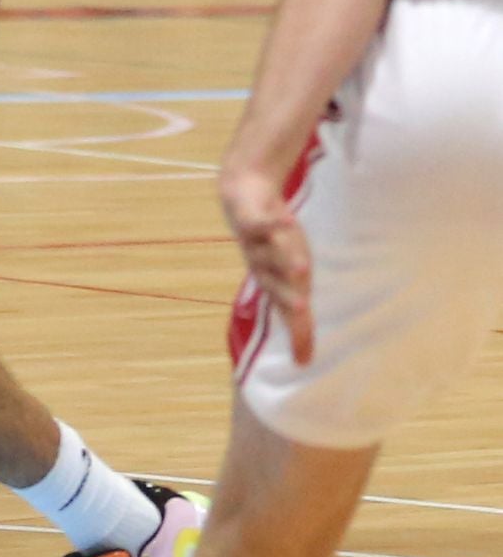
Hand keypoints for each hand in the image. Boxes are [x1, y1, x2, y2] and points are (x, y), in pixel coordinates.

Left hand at [220, 165, 313, 364]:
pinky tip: (287, 220)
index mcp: (277, 282)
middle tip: (301, 310)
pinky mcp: (249, 218)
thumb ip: (299, 298)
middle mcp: (262, 267)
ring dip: (285, 260)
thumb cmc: (274, 240)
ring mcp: (254, 244)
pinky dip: (272, 221)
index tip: (303, 361)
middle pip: (274, 285)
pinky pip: (260, 221)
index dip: (297, 336)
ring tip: (302, 269)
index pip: (288, 314)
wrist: (245, 195)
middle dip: (287, 297)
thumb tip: (310, 333)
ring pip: (269, 254)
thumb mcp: (292, 269)